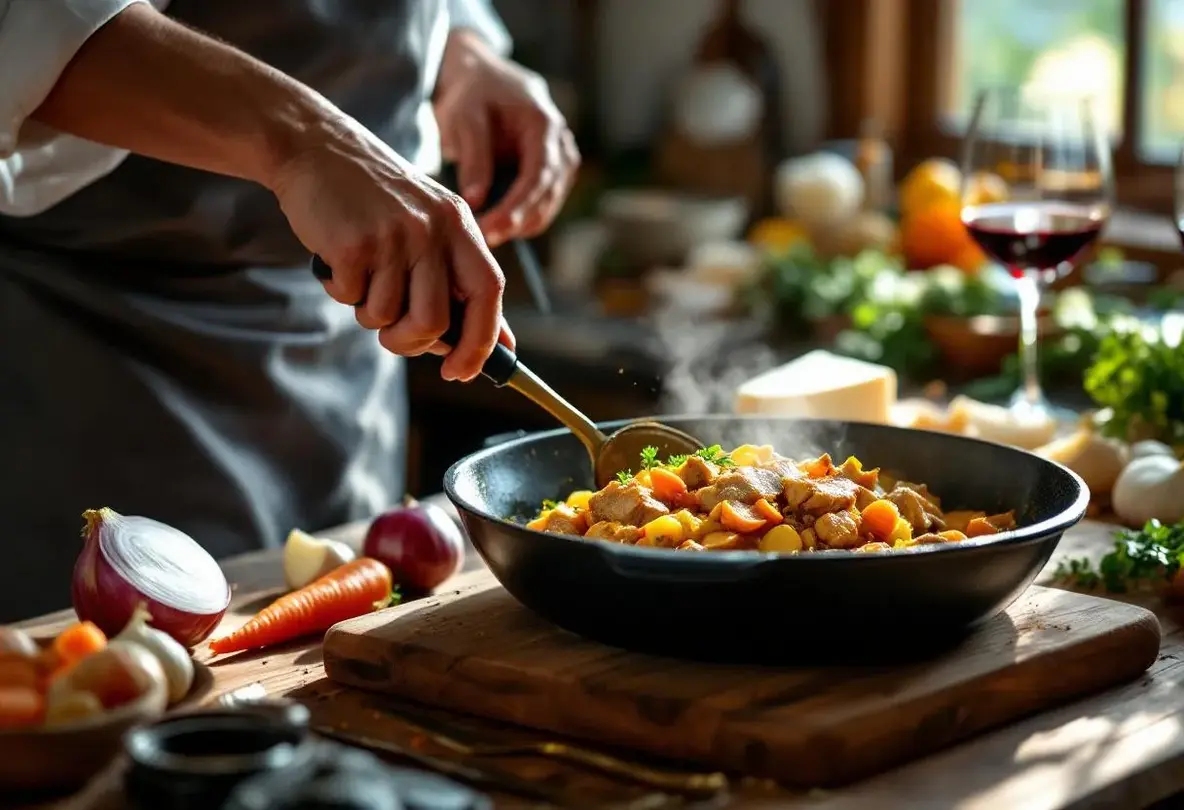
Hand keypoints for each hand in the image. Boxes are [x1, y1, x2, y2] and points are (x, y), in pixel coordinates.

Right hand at [270, 114, 514, 380]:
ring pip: (388, 317)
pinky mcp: (353, 243)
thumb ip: (460, 278)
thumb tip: (501, 342)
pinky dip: (341, 292)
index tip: (462, 371)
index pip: (488, 293)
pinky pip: (350, 299)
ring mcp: (393, 235)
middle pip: (434, 321)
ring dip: (370, 314)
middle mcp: (433, 229)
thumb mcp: (430, 223)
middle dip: (411, 342)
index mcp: (460, 225)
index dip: (481, 340)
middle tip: (393, 335)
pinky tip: (338, 260)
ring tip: (362, 278)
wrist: (315, 146)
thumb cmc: (375, 198)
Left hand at [434, 30, 579, 246]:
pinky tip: (496, 223)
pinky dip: (523, 217)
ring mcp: (561, 160)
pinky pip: (543, 203)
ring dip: (521, 224)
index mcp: (543, 125)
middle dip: (518, 222)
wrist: (483, 79)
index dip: (517, 208)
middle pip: (548, 196)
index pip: (538, 177)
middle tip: (482, 240)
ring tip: (485, 232)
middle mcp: (561, 145)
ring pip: (549, 205)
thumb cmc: (471, 95)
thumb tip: (476, 202)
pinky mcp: (553, 173)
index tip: (493, 230)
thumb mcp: (464, 118)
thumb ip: (473, 159)